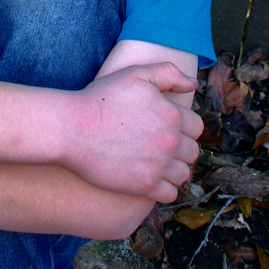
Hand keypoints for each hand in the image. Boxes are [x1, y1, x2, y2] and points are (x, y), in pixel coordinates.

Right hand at [67, 62, 202, 200]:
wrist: (73, 128)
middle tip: (160, 146)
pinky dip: (164, 188)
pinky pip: (170, 194)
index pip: (196, 127)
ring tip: (157, 163)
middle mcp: (170, 141)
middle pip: (192, 152)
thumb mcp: (135, 74)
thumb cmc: (101, 98)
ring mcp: (159, 165)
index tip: (168, 127)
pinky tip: (150, 178)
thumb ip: (168, 74)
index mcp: (172, 114)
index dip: (183, 126)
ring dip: (174, 169)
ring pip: (183, 174)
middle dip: (180, 148)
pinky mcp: (145, 186)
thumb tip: (192, 83)